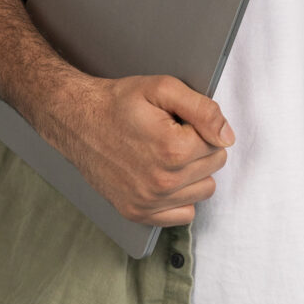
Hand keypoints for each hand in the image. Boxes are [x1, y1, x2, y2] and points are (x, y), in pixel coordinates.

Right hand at [46, 73, 233, 226]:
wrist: (77, 120)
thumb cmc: (118, 103)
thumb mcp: (163, 89)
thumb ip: (203, 109)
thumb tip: (227, 136)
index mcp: (172, 150)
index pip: (219, 143)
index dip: (202, 127)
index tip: (179, 122)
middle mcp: (162, 182)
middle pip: (214, 167)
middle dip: (200, 148)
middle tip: (171, 135)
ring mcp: (148, 201)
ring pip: (204, 190)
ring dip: (193, 173)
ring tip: (167, 155)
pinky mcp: (137, 212)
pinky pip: (183, 214)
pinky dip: (180, 197)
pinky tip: (164, 177)